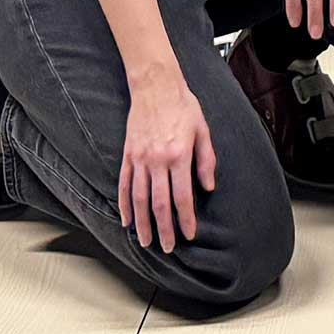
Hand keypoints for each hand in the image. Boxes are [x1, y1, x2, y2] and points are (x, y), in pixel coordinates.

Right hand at [117, 67, 217, 253]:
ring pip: (140, 199)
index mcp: (179, 156)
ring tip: (146, 242)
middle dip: (164, 229)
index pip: (183, 196)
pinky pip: (125, 185)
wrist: (155, 86)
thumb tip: (209, 187)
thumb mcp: (203, 130)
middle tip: (168, 247)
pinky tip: (127, 220)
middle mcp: (157, 161)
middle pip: (159, 204)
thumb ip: (207, 160)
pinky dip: (125, 205)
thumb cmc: (183, 106)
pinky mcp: (128, 155)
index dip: (186, 219)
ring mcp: (140, 159)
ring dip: (143, 223)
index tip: (189, 234)